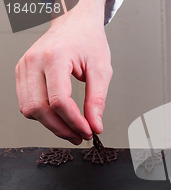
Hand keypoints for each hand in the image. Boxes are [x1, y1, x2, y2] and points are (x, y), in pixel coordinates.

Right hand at [16, 0, 111, 144]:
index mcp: (55, 58)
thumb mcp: (101, 70)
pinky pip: (27, 103)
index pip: (59, 101)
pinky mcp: (22, 73)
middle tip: (81, 136)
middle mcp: (34, 62)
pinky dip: (43, 116)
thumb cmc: (88, 42)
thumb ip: (98, 99)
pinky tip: (61, 119)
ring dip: (51, 125)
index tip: (89, 131)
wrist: (75, 24)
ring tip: (73, 130)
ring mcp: (24, 67)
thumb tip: (95, 125)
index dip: (74, 122)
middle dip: (62, 128)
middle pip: (40, 108)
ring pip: (30, 109)